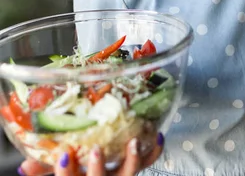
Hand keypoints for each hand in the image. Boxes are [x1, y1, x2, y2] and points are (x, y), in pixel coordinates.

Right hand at [18, 135, 163, 175]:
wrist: (99, 174)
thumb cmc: (77, 171)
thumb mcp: (59, 170)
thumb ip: (43, 168)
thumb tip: (24, 166)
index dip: (65, 172)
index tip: (65, 153)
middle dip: (97, 168)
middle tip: (96, 150)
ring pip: (128, 174)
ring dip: (131, 160)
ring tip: (133, 143)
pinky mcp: (133, 167)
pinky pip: (149, 162)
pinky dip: (154, 149)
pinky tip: (157, 135)